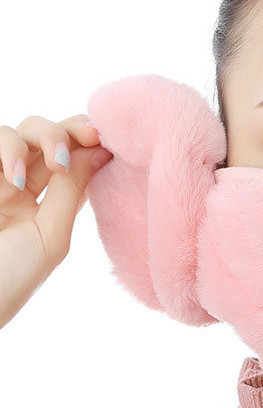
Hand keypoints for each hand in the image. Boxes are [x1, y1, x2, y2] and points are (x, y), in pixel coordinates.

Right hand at [0, 113, 112, 330]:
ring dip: (41, 138)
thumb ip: (71, 191)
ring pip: (19, 132)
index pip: (74, 160)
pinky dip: (7, 148)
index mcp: (49, 205)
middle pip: (49, 136)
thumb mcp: (51, 236)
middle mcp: (22, 187)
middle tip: (89, 136)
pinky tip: (14, 176)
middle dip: (70, 130)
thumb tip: (99, 151)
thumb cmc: (11, 278)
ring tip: (46, 169)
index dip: (90, 142)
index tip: (106, 139)